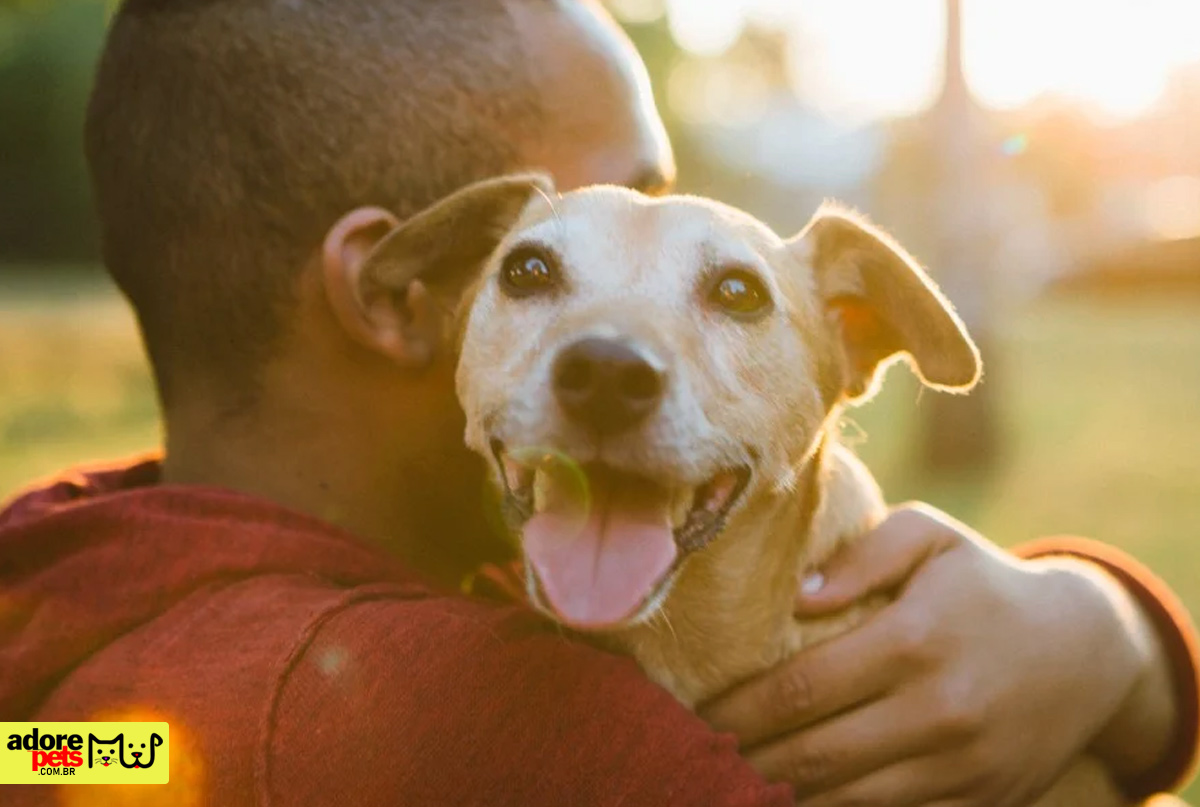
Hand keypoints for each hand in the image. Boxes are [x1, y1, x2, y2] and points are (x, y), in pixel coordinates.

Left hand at [699, 504, 1160, 806]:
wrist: (1087, 651)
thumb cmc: (984, 582)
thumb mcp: (932, 536)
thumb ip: (863, 554)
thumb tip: (800, 594)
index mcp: (915, 639)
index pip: (801, 688)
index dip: (739, 710)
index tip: (697, 716)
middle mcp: (938, 710)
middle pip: (814, 755)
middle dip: (745, 762)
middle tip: (695, 760)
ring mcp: (962, 766)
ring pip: (849, 800)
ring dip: (783, 796)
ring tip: (732, 784)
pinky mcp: (980, 802)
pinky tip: (798, 800)